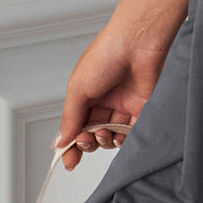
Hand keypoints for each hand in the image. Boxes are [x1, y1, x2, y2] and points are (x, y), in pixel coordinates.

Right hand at [55, 25, 170, 171]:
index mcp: (84, 94)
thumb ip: (70, 118)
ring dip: (104, 141)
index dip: (70, 144)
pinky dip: (123, 139)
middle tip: (86, 141)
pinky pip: (131, 131)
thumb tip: (61, 141)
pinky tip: (118, 137)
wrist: (138, 41)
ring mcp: (122, 104)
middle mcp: (103, 100)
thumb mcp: (78, 88)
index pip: (74, 125)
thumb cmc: (105, 55)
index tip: (68, 161)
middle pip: (92, 132)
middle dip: (86, 143)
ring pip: (111, 135)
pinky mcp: (141, 107)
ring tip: (103, 134)